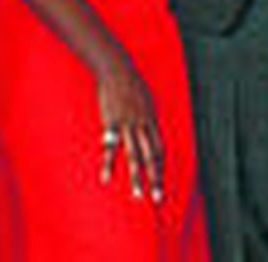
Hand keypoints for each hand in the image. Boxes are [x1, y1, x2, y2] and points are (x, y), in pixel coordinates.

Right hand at [96, 51, 164, 203]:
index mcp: (152, 121)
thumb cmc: (130, 84)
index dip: (160, 166)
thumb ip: (146, 117)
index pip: (160, 149)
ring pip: (135, 156)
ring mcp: (128, 125)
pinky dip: (109, 164)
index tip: (161, 183)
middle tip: (157, 197)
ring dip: (137, 177)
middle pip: (152, 156)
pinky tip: (107, 178)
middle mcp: (143, 125)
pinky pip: (111, 148)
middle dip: (156, 178)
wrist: (118, 70)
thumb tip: (149, 127)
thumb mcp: (145, 101)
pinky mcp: (112, 123)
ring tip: (138, 195)